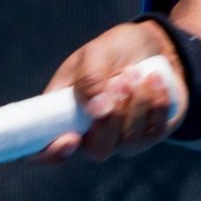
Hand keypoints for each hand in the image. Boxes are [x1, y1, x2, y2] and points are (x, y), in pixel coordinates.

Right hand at [38, 21, 186, 162]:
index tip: (71, 138)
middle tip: (121, 79)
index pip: (44, 150)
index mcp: (63, 115)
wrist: (153, 45)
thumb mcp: (96, 52)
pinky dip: (156, 103)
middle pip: (98, 150)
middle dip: (113, 116)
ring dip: (137, 102)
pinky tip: (155, 80)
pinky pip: (154, 133)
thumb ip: (90, 78)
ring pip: (129, 142)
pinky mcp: (149, 135)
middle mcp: (90, 134)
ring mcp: (121, 140)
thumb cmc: (115, 49)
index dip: (51, 154)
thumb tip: (97, 112)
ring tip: (136, 72)